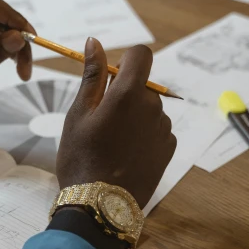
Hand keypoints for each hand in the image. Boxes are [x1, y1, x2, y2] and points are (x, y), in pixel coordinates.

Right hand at [56, 38, 176, 207]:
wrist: (101, 206)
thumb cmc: (82, 157)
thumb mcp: (79, 113)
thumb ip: (92, 75)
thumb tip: (95, 42)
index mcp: (130, 93)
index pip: (142, 54)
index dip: (126, 60)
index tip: (110, 78)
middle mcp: (154, 107)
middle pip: (143, 84)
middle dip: (125, 93)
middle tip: (101, 120)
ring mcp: (164, 129)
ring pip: (150, 107)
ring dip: (135, 115)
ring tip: (112, 142)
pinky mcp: (169, 148)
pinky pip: (157, 129)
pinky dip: (144, 134)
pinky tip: (126, 153)